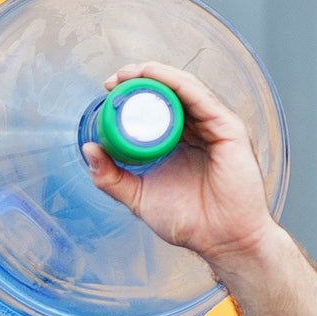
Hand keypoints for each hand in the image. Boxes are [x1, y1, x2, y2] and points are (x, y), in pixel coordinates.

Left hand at [80, 60, 279, 269]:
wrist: (221, 240)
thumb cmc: (188, 221)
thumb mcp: (137, 197)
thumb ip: (111, 177)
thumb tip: (88, 150)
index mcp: (178, 142)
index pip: (155, 108)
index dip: (132, 95)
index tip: (107, 91)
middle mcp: (197, 130)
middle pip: (168, 93)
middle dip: (139, 80)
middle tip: (113, 81)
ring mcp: (213, 126)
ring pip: (183, 88)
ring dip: (155, 75)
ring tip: (128, 74)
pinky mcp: (228, 128)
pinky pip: (200, 97)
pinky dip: (176, 82)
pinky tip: (156, 76)